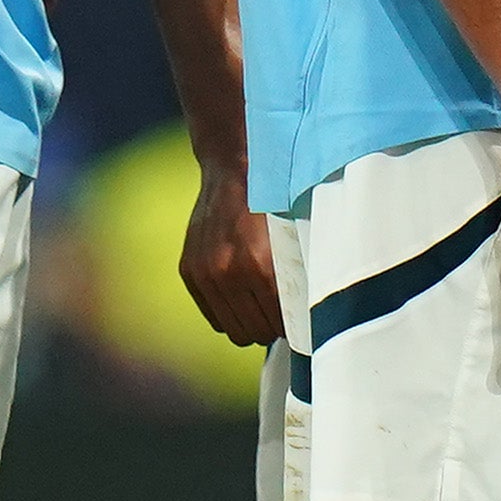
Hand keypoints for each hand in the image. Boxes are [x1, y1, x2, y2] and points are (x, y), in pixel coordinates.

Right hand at [179, 159, 285, 346]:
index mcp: (261, 263)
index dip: (296, 326)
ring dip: (252, 323)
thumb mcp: (295, 233)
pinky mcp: (190, 271)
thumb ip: (297, 274)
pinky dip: (229, 313)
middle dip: (274, 326)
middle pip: (258, 332)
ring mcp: (206, 273)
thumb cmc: (274, 199)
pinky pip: (213, 316)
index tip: (303, 323)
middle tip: (285, 315)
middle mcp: (230, 271)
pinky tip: (242, 298)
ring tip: (265, 309)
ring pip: (235, 329)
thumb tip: (310, 313)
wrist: (235, 169)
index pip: (282, 322)